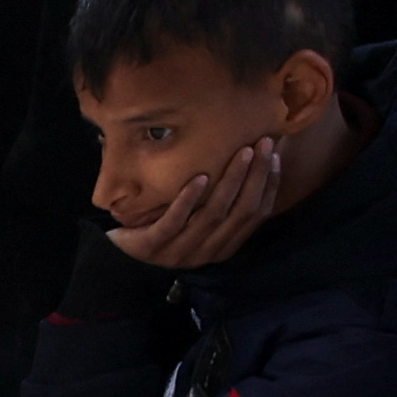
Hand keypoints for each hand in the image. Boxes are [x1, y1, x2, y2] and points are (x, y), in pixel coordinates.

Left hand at [108, 133, 283, 269]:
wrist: (122, 251)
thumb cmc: (166, 227)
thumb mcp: (199, 218)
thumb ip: (223, 202)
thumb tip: (251, 160)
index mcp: (224, 246)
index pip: (256, 215)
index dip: (268, 185)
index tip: (274, 156)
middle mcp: (207, 251)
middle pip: (241, 211)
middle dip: (256, 176)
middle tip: (262, 145)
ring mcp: (180, 251)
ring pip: (214, 215)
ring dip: (230, 181)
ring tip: (239, 154)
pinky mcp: (154, 247)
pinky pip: (175, 222)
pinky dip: (188, 199)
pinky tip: (199, 178)